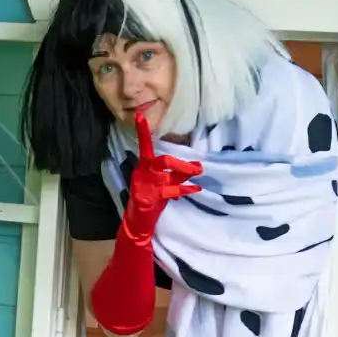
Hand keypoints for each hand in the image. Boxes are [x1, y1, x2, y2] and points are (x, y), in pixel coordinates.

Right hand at [124, 112, 204, 239]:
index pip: (144, 146)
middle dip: (181, 164)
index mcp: (144, 166)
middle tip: (197, 168)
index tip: (140, 116)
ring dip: (184, 173)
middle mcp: (142, 172)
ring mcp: (144, 185)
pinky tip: (195, 189)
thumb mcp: (165, 184)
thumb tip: (198, 165)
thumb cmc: (152, 199)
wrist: (139, 220)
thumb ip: (179, 174)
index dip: (142, 132)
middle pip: (162, 160)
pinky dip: (184, 190)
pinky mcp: (148, 197)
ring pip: (167, 174)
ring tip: (197, 174)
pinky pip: (170, 190)